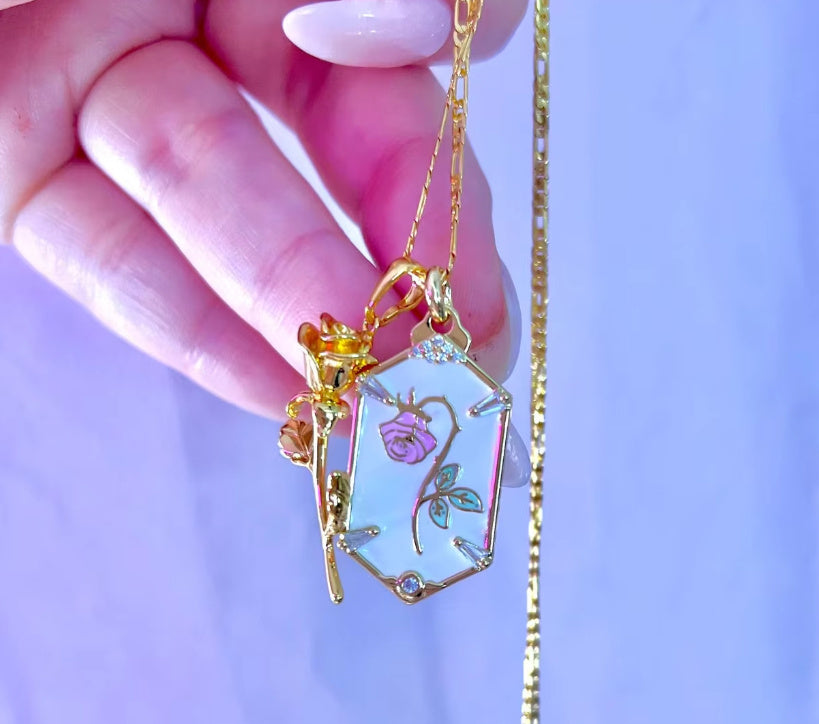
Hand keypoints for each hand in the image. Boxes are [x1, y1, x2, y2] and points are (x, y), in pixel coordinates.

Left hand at [1, 0, 524, 420]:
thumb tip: (429, 30)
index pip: (386, 44)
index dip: (433, 129)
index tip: (460, 214)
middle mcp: (191, 2)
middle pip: (329, 139)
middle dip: (395, 247)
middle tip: (450, 347)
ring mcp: (95, 88)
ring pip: (222, 208)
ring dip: (299, 308)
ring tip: (362, 392)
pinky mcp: (13, 166)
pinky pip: (110, 254)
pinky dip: (187, 326)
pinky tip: (268, 390)